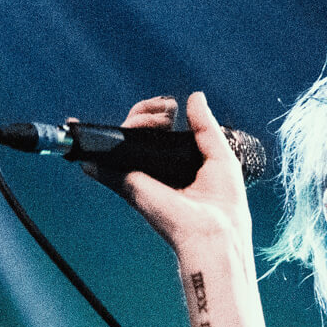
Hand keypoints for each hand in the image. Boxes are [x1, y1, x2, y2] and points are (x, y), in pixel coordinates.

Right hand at [83, 92, 252, 249]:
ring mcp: (140, 176)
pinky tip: (115, 128)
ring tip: (155, 118)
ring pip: (122, 139)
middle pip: (139, 131)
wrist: (214, 230)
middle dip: (146, 112)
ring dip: (134, 120)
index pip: (159, 132)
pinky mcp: (127, 184)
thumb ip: (205, 126)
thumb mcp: (221, 155)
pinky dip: (101, 141)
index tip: (170, 107)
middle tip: (164, 111)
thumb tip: (195, 96)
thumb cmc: (224, 202)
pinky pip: (104, 160)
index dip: (158, 114)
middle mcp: (157, 170)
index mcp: (178, 164)